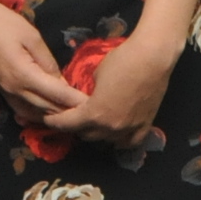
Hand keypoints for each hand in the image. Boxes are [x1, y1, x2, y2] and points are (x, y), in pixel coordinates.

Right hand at [0, 0, 90, 128]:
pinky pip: (21, 108)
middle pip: (46, 108)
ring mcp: (6, 91)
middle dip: (68, 112)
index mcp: (24, 75)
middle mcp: (14, 89)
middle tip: (89, 113)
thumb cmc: (4, 23)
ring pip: (33, 112)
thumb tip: (61, 82)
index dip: (75, 101)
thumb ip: (48, 62)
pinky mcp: (1, 89)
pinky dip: (36, 114)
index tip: (93, 105)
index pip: (56, 94)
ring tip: (71, 116)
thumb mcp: (32, 37)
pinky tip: (46, 114)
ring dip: (52, 115)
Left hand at [47, 34, 175, 147]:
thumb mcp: (96, 74)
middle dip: (77, 126)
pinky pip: (129, 142)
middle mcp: (110, 127)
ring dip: (97, 133)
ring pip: (107, 140)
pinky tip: (117, 133)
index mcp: (94, 113)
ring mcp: (129, 128)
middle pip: (86, 135)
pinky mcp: (145, 125)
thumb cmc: (122, 60)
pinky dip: (121, 139)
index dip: (55, 122)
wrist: (153, 57)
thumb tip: (88, 96)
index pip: (68, 124)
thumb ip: (89, 91)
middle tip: (73, 117)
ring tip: (94, 123)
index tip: (48, 120)